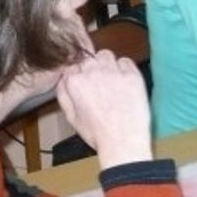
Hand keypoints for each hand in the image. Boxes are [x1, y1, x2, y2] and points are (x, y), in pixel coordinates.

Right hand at [56, 50, 151, 169]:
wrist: (122, 140)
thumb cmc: (97, 133)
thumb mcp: (71, 116)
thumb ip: (63, 93)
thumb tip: (63, 78)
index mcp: (75, 82)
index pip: (73, 66)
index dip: (79, 74)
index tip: (86, 82)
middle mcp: (93, 72)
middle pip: (90, 58)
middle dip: (93, 67)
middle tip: (100, 83)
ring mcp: (114, 72)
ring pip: (107, 55)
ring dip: (107, 64)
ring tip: (112, 80)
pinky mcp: (132, 74)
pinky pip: (126, 61)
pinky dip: (125, 68)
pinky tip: (125, 82)